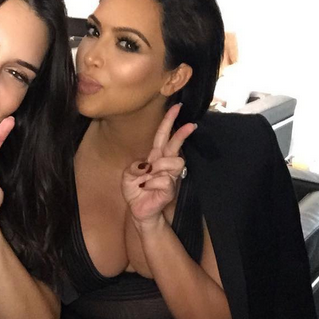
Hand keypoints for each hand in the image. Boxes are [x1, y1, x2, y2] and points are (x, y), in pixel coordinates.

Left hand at [122, 104, 196, 229]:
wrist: (139, 211)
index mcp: (154, 157)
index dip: (168, 121)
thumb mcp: (128, 175)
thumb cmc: (136, 191)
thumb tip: (148, 165)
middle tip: (190, 124)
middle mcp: (164, 164)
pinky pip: (164, 179)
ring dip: (159, 166)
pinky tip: (146, 188)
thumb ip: (136, 166)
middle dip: (181, 133)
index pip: (162, 136)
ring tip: (149, 176)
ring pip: (174, 161)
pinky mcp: (170, 189)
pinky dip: (151, 183)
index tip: (176, 107)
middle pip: (175, 145)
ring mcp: (169, 177)